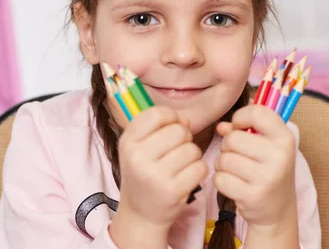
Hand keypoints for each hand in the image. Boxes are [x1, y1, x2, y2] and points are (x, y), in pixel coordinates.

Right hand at [110, 106, 207, 245]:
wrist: (140, 213)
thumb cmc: (143, 174)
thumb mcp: (138, 147)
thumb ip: (159, 127)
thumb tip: (185, 120)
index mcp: (128, 142)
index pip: (156, 114)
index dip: (171, 117)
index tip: (171, 127)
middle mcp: (138, 157)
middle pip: (179, 130)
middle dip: (185, 138)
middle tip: (177, 151)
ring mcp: (155, 176)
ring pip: (192, 149)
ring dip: (193, 155)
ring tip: (181, 165)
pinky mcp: (172, 191)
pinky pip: (200, 167)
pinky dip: (199, 170)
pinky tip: (187, 176)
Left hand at [214, 105, 297, 233]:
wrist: (278, 210)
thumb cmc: (268, 170)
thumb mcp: (266, 146)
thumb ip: (242, 130)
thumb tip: (220, 127)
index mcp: (285, 138)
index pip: (257, 112)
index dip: (240, 117)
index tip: (240, 127)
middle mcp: (279, 156)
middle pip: (233, 138)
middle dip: (227, 146)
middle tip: (238, 155)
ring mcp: (267, 177)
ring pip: (224, 159)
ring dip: (223, 164)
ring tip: (236, 170)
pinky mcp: (252, 196)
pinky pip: (220, 179)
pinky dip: (222, 181)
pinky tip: (234, 184)